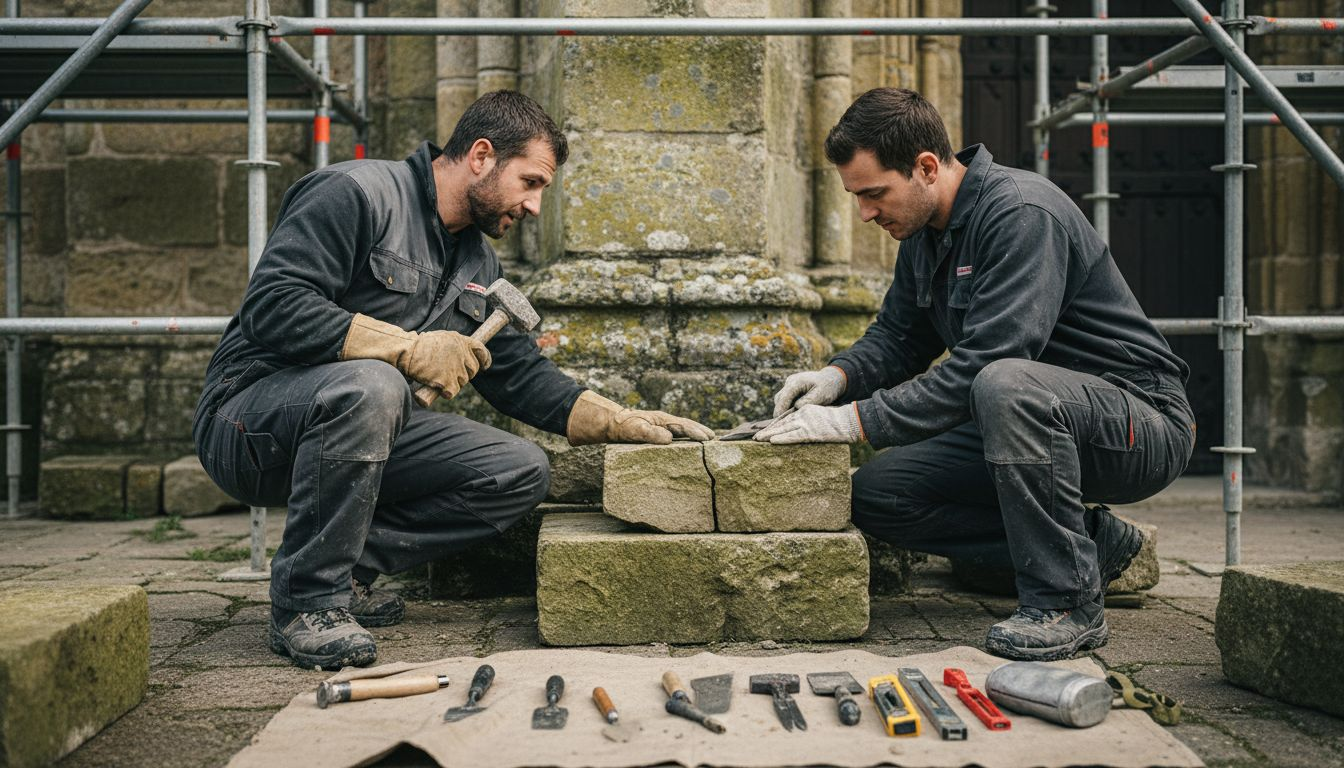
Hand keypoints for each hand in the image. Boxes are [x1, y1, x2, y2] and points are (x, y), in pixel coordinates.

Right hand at [341, 313, 490, 398]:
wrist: (405, 352)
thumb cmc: (417, 347)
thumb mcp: (440, 339)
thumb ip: (454, 346)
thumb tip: (464, 359)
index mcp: (460, 340)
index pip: (480, 349)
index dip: (484, 359)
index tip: (485, 366)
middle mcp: (461, 352)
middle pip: (473, 369)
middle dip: (465, 374)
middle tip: (450, 375)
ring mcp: (455, 366)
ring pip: (463, 382)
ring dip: (453, 383)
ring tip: (437, 377)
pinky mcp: (447, 380)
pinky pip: (453, 392)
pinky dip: (446, 393)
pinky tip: (437, 388)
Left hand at [567, 391, 715, 445]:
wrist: (612, 424)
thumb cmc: (622, 426)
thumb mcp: (633, 429)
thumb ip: (650, 433)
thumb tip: (669, 439)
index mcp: (662, 419)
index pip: (683, 425)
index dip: (695, 432)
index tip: (706, 438)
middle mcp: (665, 423)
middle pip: (688, 426)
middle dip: (701, 432)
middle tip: (715, 440)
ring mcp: (663, 428)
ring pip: (684, 431)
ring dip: (697, 436)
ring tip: (709, 443)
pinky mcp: (660, 435)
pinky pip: (678, 438)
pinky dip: (688, 441)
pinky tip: (692, 449)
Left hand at [754, 403, 862, 443]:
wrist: (849, 421)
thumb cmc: (838, 422)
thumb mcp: (819, 417)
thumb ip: (807, 421)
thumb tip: (797, 431)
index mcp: (805, 409)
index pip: (785, 418)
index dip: (774, 425)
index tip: (764, 431)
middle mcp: (803, 413)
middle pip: (781, 423)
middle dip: (768, 430)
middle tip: (756, 437)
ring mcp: (806, 422)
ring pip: (784, 429)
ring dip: (769, 435)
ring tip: (758, 440)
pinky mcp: (811, 431)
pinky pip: (793, 436)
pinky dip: (782, 438)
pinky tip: (772, 441)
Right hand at [772, 366, 846, 417]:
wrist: (831, 378)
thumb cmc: (828, 387)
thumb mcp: (821, 395)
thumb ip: (807, 402)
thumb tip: (795, 407)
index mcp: (796, 382)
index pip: (783, 398)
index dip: (780, 411)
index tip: (779, 424)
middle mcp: (790, 381)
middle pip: (779, 399)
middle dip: (780, 411)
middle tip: (785, 424)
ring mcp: (789, 383)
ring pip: (780, 399)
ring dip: (784, 409)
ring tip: (790, 420)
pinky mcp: (791, 387)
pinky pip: (785, 398)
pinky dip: (788, 406)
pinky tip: (795, 414)